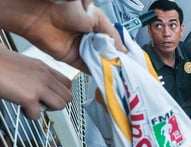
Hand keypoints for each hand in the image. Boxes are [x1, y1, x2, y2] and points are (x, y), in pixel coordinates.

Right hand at [0, 46, 71, 118]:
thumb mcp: (21, 60)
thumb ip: (31, 69)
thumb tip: (27, 72)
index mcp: (43, 67)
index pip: (67, 83)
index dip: (62, 93)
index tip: (53, 97)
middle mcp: (44, 76)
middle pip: (68, 96)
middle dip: (57, 103)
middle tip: (44, 104)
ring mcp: (39, 86)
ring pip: (61, 106)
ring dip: (48, 110)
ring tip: (35, 106)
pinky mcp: (29, 97)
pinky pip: (38, 115)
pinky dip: (30, 116)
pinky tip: (22, 109)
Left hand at [1, 0, 126, 72]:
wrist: (41, 13)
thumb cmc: (65, 7)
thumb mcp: (97, 18)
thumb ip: (112, 35)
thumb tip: (122, 49)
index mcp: (96, 25)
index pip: (113, 41)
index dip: (121, 50)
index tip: (129, 59)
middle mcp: (88, 37)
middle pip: (106, 53)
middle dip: (115, 60)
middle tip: (125, 67)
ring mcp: (80, 48)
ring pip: (98, 61)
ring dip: (107, 67)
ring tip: (117, 72)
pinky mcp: (72, 59)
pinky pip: (87, 68)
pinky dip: (96, 72)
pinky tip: (105, 74)